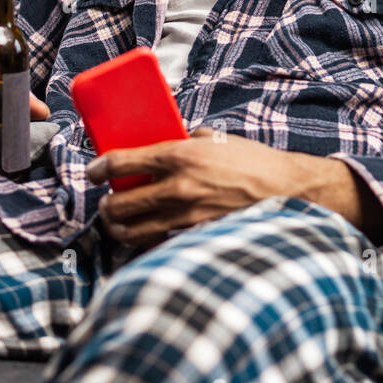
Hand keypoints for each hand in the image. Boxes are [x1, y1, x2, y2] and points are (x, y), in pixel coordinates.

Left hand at [87, 127, 382, 250]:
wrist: (289, 194)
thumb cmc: (255, 164)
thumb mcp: (218, 140)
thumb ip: (189, 141)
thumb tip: (167, 139)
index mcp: (180, 156)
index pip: (122, 163)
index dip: (99, 168)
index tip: (94, 171)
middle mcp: (178, 188)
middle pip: (120, 203)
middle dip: (106, 204)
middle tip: (107, 200)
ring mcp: (187, 218)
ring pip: (133, 231)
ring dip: (119, 227)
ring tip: (118, 222)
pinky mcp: (196, 238)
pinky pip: (159, 243)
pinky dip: (146, 241)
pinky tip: (146, 235)